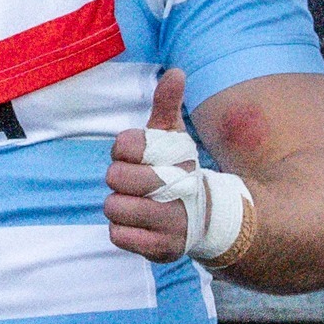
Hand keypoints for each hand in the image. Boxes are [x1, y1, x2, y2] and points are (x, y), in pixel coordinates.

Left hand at [104, 69, 191, 261]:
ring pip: (113, 207)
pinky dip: (122, 230)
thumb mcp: (173, 138)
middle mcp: (177, 192)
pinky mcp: (162, 250)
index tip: (137, 155)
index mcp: (177, 159)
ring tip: (139, 203)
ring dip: (119, 205)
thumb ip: (168, 105)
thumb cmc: (177, 171)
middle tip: (135, 183)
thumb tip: (176, 72)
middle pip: (116, 177)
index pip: (126, 143)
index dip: (124, 149)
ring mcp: (171, 225)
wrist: (209, 219)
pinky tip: (140, 225)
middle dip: (120, 178)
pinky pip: (118, 236)